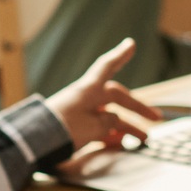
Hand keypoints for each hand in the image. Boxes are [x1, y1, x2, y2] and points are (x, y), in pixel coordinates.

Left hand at [46, 39, 163, 151]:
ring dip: (127, 127)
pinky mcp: (75, 129)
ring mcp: (80, 114)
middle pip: (117, 99)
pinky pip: (99, 130)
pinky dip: (111, 136)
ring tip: (144, 138)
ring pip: (111, 117)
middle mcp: (86, 99)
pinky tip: (122, 144)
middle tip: (157, 117)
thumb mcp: (92, 126)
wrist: (33, 146)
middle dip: (138, 108)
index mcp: (89, 90)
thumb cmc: (63, 130)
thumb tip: (115, 122)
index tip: (131, 44)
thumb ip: (108, 122)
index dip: (120, 56)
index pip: (107, 67)